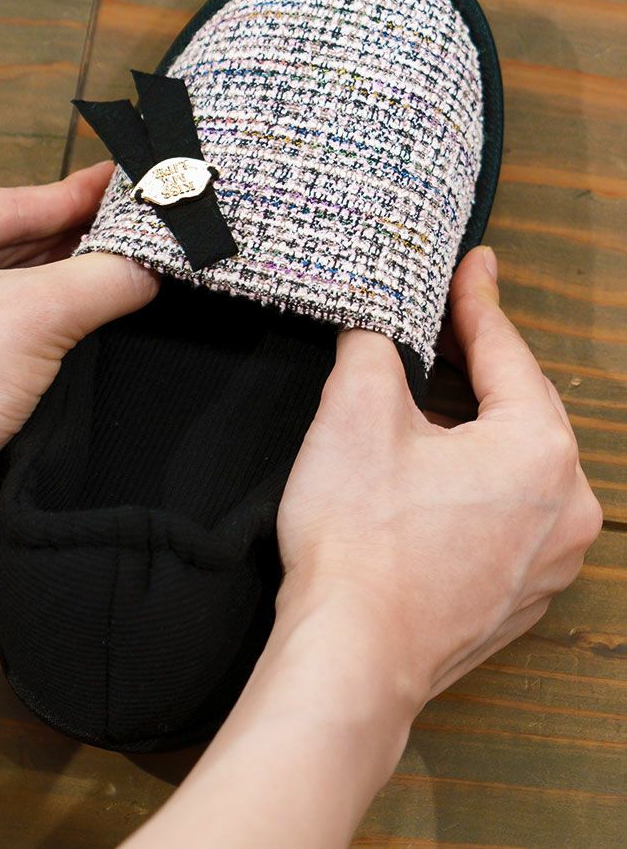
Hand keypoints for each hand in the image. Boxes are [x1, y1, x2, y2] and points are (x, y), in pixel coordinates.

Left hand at [0, 161, 157, 618]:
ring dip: (65, 283)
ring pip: (7, 290)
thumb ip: (101, 279)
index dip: (70, 194)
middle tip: (135, 228)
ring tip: (125, 267)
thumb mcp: (33, 316)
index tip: (121, 185)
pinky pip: (5, 332)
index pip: (3, 202)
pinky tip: (88, 320)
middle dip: (73, 239)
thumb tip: (154, 261)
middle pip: (7, 244)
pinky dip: (49, 324)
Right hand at [277, 245, 601, 708]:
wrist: (351, 655)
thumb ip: (374, 345)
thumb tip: (378, 327)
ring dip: (477, 427)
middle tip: (448, 322)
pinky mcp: (521, 593)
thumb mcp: (354, 413)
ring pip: (518, 464)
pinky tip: (435, 480)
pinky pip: (510, 514)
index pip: (506, 352)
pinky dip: (479, 484)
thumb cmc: (358, 541)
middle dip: (478, 363)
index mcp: (539, 449)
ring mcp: (550, 559)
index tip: (474, 264)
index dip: (478, 301)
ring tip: (432, 399)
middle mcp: (568, 506)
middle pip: (521, 407)